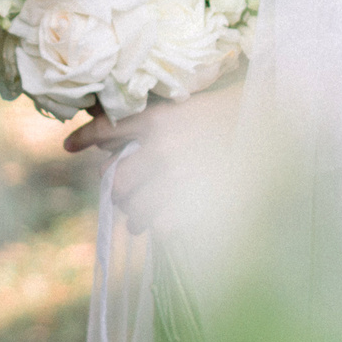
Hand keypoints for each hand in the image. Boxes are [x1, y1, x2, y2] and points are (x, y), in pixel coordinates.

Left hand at [63, 82, 241, 228]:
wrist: (274, 128)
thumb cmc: (231, 120)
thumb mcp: (186, 112)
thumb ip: (147, 127)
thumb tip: (107, 144)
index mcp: (159, 121)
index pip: (109, 129)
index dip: (85, 138)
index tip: (67, 145)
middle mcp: (163, 148)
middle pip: (118, 182)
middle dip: (121, 194)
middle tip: (127, 199)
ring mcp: (180, 179)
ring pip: (136, 211)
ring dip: (137, 218)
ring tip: (145, 221)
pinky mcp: (197, 205)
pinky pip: (163, 228)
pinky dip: (163, 229)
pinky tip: (171, 225)